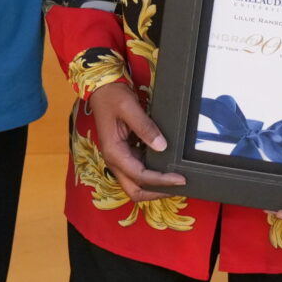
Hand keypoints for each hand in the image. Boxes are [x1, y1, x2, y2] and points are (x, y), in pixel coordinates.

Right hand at [88, 82, 185, 202]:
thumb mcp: (130, 108)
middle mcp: (114, 160)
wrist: (102, 89)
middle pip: (135, 190)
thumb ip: (145, 127)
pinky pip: (139, 170)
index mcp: (113, 152)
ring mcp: (119, 157)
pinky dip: (152, 174)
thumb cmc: (112, 96)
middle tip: (178, 187)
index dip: (161, 180)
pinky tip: (166, 167)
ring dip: (155, 185)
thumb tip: (161, 146)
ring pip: (136, 183)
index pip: (140, 176)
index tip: (180, 179)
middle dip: (156, 192)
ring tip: (175, 180)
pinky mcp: (125, 152)